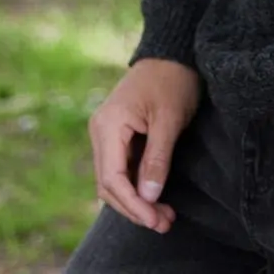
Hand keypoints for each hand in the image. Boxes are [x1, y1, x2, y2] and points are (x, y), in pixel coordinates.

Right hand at [87, 58, 202, 233]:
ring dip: (136, 200)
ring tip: (164, 216)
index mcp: (108, 125)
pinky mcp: (118, 134)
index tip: (155, 219)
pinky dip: (136, 185)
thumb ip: (157, 158)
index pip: (112, 178)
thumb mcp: (169, 119)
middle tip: (165, 223)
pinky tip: (155, 197)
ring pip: (114, 179)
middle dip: (135, 208)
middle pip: (109, 184)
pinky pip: (121, 168)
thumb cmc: (173, 79)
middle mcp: (100, 130)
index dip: (133, 205)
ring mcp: (107, 132)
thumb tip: (147, 197)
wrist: (173, 51)